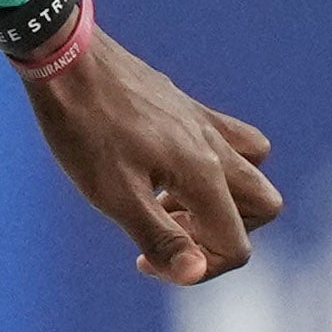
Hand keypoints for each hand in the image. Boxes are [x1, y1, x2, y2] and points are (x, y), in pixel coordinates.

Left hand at [35, 37, 281, 280]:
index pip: (236, 244)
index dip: (198, 268)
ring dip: (225, 196)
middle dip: (226, 233)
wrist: (67, 59)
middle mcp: (216, 147)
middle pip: (264, 206)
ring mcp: (204, 122)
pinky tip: (160, 167)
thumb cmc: (85, 129)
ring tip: (167, 202)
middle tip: (170, 230)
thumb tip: (195, 273)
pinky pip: (227, 137)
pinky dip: (211, 164)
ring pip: (253, 167)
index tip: (146, 260)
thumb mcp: (113, 194)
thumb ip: (160, 235)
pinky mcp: (186, 106)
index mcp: (203, 173)